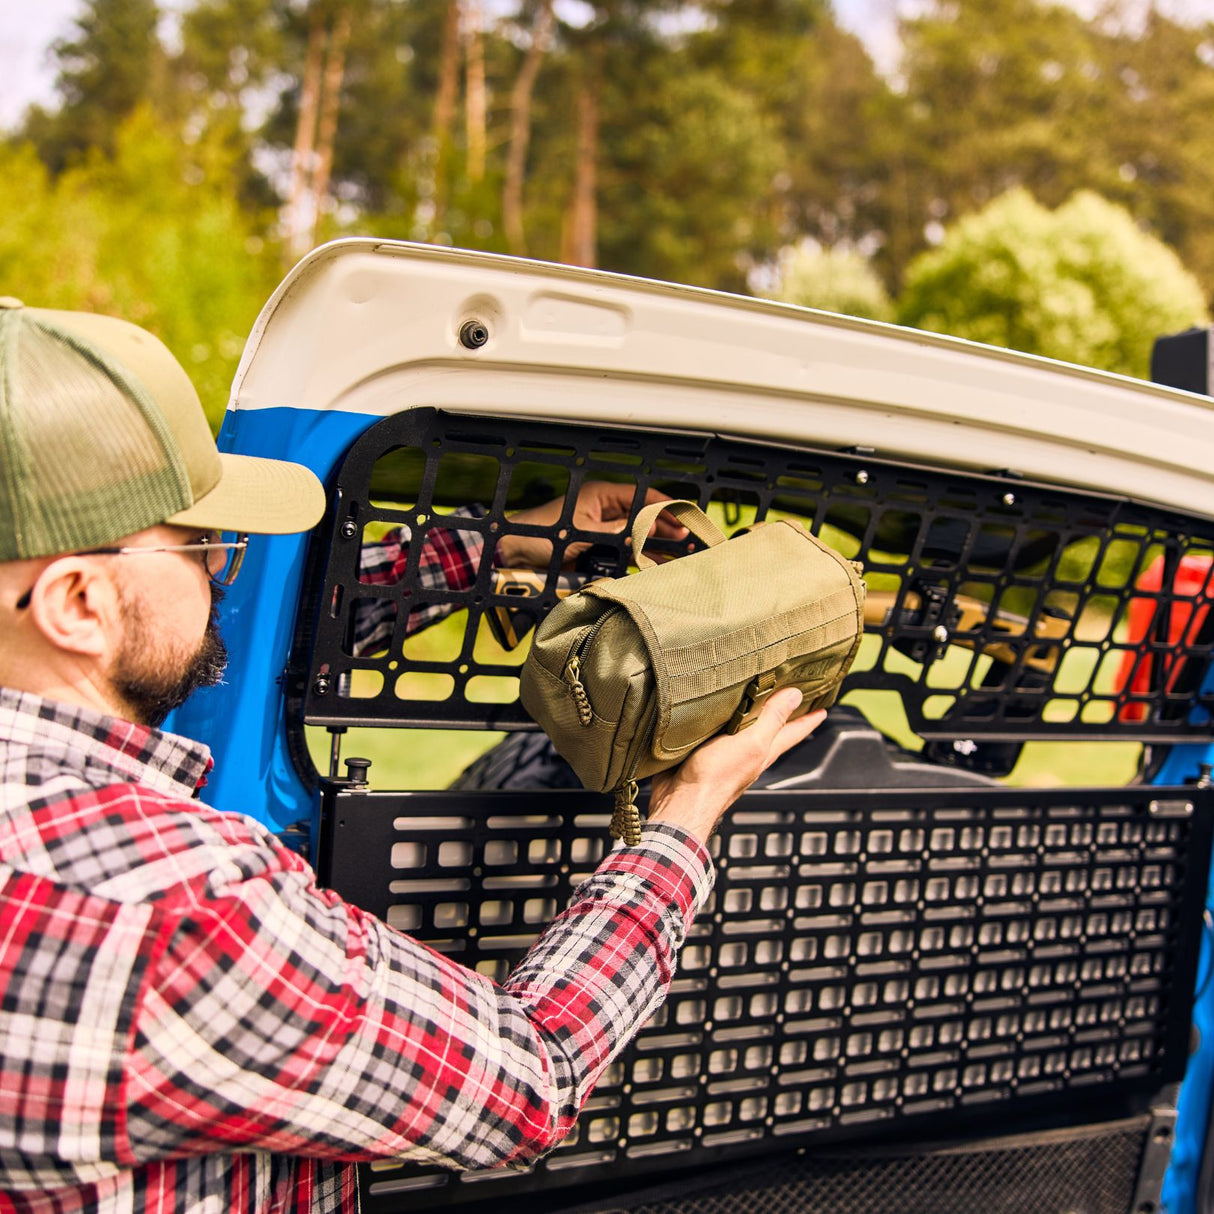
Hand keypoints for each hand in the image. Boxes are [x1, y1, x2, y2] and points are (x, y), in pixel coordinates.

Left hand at [495, 482, 688, 568]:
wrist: (515, 555)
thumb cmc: (541, 533)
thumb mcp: (582, 530)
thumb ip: (616, 530)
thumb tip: (646, 527)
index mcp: (602, 496)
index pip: (642, 497)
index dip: (665, 506)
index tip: (685, 516)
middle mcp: (606, 512)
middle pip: (645, 518)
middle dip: (667, 528)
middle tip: (689, 540)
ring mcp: (603, 533)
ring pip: (639, 537)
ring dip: (658, 545)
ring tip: (682, 555)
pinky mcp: (598, 553)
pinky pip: (626, 554)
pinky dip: (642, 560)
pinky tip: (658, 566)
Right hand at [647, 690, 825, 844]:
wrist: (683, 800)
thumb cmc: (717, 778)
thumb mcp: (752, 743)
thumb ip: (773, 719)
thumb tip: (796, 697)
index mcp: (765, 750)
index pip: (795, 731)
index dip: (809, 719)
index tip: (823, 708)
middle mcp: (750, 753)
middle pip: (773, 731)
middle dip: (783, 714)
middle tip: (792, 697)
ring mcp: (728, 755)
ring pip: (746, 731)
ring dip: (752, 716)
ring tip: (755, 697)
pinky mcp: (705, 753)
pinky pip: (719, 732)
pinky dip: (723, 721)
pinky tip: (714, 713)